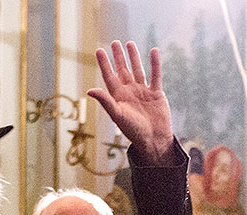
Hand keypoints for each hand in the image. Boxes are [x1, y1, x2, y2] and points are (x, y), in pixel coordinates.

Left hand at [87, 42, 172, 159]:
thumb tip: (90, 90)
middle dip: (118, 57)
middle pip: (123, 70)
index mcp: (118, 97)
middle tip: (114, 43)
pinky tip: (154, 51)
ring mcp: (143, 92)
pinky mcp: (156, 93)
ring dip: (134, 57)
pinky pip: (155, 75)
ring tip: (130, 43)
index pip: (109, 76)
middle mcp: (130, 92)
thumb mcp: (117, 115)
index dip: (104, 64)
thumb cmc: (133, 130)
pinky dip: (155, 64)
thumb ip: (105, 101)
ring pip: (138, 70)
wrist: (154, 140)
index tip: (99, 50)